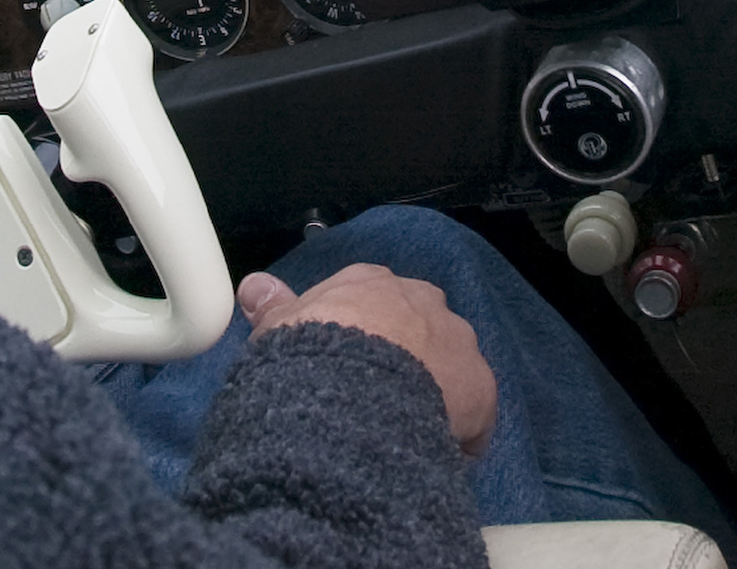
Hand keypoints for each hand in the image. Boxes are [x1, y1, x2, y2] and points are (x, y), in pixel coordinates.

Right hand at [237, 264, 496, 453]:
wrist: (349, 391)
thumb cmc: (308, 353)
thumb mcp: (278, 327)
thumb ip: (273, 305)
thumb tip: (254, 285)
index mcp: (372, 282)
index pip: (374, 301)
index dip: (364, 333)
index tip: (349, 363)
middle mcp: (423, 301)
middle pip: (419, 327)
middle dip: (406, 356)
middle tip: (378, 396)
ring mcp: (458, 341)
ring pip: (451, 365)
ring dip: (436, 390)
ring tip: (404, 430)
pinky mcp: (482, 387)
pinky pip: (473, 414)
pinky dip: (456, 433)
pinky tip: (430, 454)